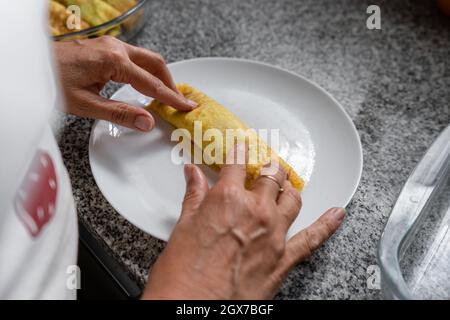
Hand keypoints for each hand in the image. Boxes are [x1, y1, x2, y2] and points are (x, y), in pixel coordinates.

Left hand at [54, 36, 196, 130]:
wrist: (32, 63)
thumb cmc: (53, 82)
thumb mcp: (86, 105)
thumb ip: (120, 114)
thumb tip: (147, 122)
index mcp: (114, 61)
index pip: (152, 83)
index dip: (171, 97)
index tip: (187, 106)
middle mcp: (115, 48)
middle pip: (155, 63)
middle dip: (170, 83)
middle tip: (178, 102)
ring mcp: (110, 45)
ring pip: (146, 58)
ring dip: (159, 75)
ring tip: (165, 95)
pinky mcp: (105, 47)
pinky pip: (135, 57)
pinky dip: (146, 70)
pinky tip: (145, 83)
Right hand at [143, 145, 345, 298]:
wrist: (194, 307)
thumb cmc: (184, 273)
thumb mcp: (183, 226)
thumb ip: (193, 195)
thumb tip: (192, 174)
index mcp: (228, 198)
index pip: (237, 163)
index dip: (239, 152)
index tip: (241, 148)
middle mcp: (256, 211)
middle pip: (271, 177)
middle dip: (268, 168)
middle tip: (265, 167)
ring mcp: (274, 234)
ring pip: (292, 199)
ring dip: (289, 188)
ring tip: (286, 184)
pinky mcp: (284, 259)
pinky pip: (313, 238)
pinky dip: (327, 224)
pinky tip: (336, 214)